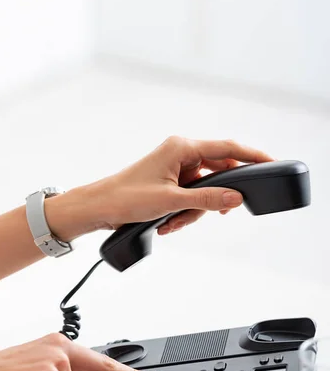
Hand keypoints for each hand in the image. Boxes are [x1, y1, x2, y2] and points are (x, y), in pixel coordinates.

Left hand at [58, 136, 272, 236]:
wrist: (99, 207)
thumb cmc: (126, 196)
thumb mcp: (171, 201)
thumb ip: (207, 198)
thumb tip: (235, 197)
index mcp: (182, 147)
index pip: (227, 148)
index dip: (251, 156)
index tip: (271, 162)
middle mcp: (180, 153)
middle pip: (217, 172)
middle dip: (214, 197)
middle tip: (218, 212)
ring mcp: (175, 168)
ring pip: (203, 188)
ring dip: (194, 210)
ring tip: (173, 222)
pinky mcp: (169, 181)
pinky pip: (190, 196)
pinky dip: (184, 211)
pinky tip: (168, 223)